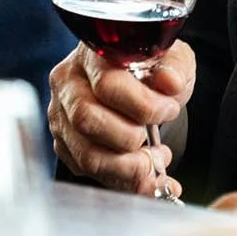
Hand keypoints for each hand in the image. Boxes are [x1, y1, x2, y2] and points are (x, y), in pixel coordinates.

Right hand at [48, 40, 195, 197]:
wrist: (138, 81)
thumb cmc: (152, 67)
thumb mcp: (173, 58)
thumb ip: (174, 67)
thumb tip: (169, 82)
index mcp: (92, 55)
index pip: (107, 84)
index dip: (142, 105)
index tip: (168, 111)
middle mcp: (68, 84)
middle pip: (87, 120)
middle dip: (129, 139)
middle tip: (158, 145)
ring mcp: (61, 116)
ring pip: (85, 154)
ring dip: (126, 168)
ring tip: (153, 162)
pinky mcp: (64, 144)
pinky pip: (86, 171)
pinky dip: (120, 180)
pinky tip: (143, 174)